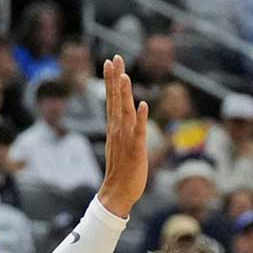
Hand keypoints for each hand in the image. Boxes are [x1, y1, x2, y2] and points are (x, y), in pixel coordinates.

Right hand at [96, 56, 149, 217]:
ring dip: (124, 94)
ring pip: (125, 112)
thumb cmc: (122, 171)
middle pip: (116, 100)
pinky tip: (142, 105)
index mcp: (115, 128)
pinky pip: (139, 131)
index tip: (110, 62)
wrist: (117, 194)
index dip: (112, 80)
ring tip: (124, 76)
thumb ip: (123, 130)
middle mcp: (118, 130)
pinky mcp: (137, 149)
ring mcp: (126, 139)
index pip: (112, 99)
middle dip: (115, 79)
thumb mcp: (122, 145)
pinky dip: (141, 118)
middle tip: (114, 58)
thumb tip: (128, 117)